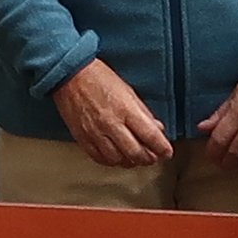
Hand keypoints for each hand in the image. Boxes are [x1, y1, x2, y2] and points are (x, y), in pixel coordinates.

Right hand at [50, 61, 171, 166]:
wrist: (70, 76)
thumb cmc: (99, 78)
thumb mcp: (128, 91)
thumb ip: (143, 113)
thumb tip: (156, 129)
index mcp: (126, 109)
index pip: (150, 136)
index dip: (162, 148)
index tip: (167, 152)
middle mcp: (111, 124)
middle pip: (135, 153)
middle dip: (148, 159)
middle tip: (152, 157)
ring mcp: (96, 133)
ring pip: (118, 160)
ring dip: (130, 162)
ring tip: (134, 157)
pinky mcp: (83, 138)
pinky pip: (99, 158)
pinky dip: (111, 161)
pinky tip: (116, 156)